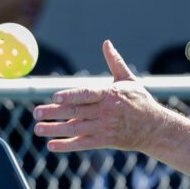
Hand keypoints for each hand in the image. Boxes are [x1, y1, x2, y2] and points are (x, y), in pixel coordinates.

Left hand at [33, 40, 168, 151]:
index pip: (87, 95)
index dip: (70, 97)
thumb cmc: (140, 102)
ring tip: (38, 129)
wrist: (154, 129)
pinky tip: (51, 145)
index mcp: (110, 95)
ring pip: (76, 129)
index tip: (55, 97)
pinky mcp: (104, 141)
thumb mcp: (129, 80)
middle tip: (36, 113)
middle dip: (54, 113)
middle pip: (76, 112)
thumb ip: (115, 62)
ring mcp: (104, 128)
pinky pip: (83, 144)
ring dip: (55, 130)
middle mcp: (106, 112)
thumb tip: (106, 43)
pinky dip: (67, 145)